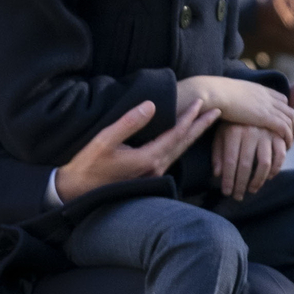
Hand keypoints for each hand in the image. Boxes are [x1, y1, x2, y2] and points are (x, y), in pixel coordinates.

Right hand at [53, 97, 222, 200]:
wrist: (77, 191)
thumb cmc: (88, 165)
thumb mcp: (105, 139)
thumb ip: (129, 122)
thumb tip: (151, 105)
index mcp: (148, 158)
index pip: (176, 134)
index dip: (190, 117)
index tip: (202, 103)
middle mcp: (155, 168)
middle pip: (184, 144)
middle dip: (200, 126)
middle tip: (216, 111)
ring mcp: (152, 174)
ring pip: (179, 152)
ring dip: (192, 135)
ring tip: (203, 122)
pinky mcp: (147, 176)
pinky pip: (171, 157)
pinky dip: (181, 144)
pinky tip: (182, 139)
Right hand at [176, 75, 293, 142]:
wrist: (214, 93)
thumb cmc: (214, 94)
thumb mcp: (228, 93)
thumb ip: (234, 98)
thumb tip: (228, 103)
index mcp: (258, 89)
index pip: (281, 99)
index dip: (284, 111)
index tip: (282, 123)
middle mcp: (267, 96)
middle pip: (288, 109)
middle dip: (292, 123)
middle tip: (290, 136)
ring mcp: (268, 105)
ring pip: (289, 119)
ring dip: (292, 133)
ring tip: (288, 145)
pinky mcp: (266, 116)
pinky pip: (284, 127)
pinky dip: (287, 137)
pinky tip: (285, 147)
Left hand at [213, 123, 285, 198]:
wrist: (249, 102)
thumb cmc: (231, 123)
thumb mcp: (220, 134)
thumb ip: (218, 153)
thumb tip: (218, 174)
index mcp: (233, 132)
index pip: (230, 162)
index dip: (228, 180)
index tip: (226, 192)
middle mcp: (250, 132)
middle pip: (246, 166)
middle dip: (241, 185)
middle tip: (238, 196)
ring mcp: (266, 133)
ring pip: (264, 164)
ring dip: (258, 181)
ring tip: (251, 189)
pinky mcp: (279, 134)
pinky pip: (280, 156)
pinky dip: (276, 169)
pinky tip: (268, 177)